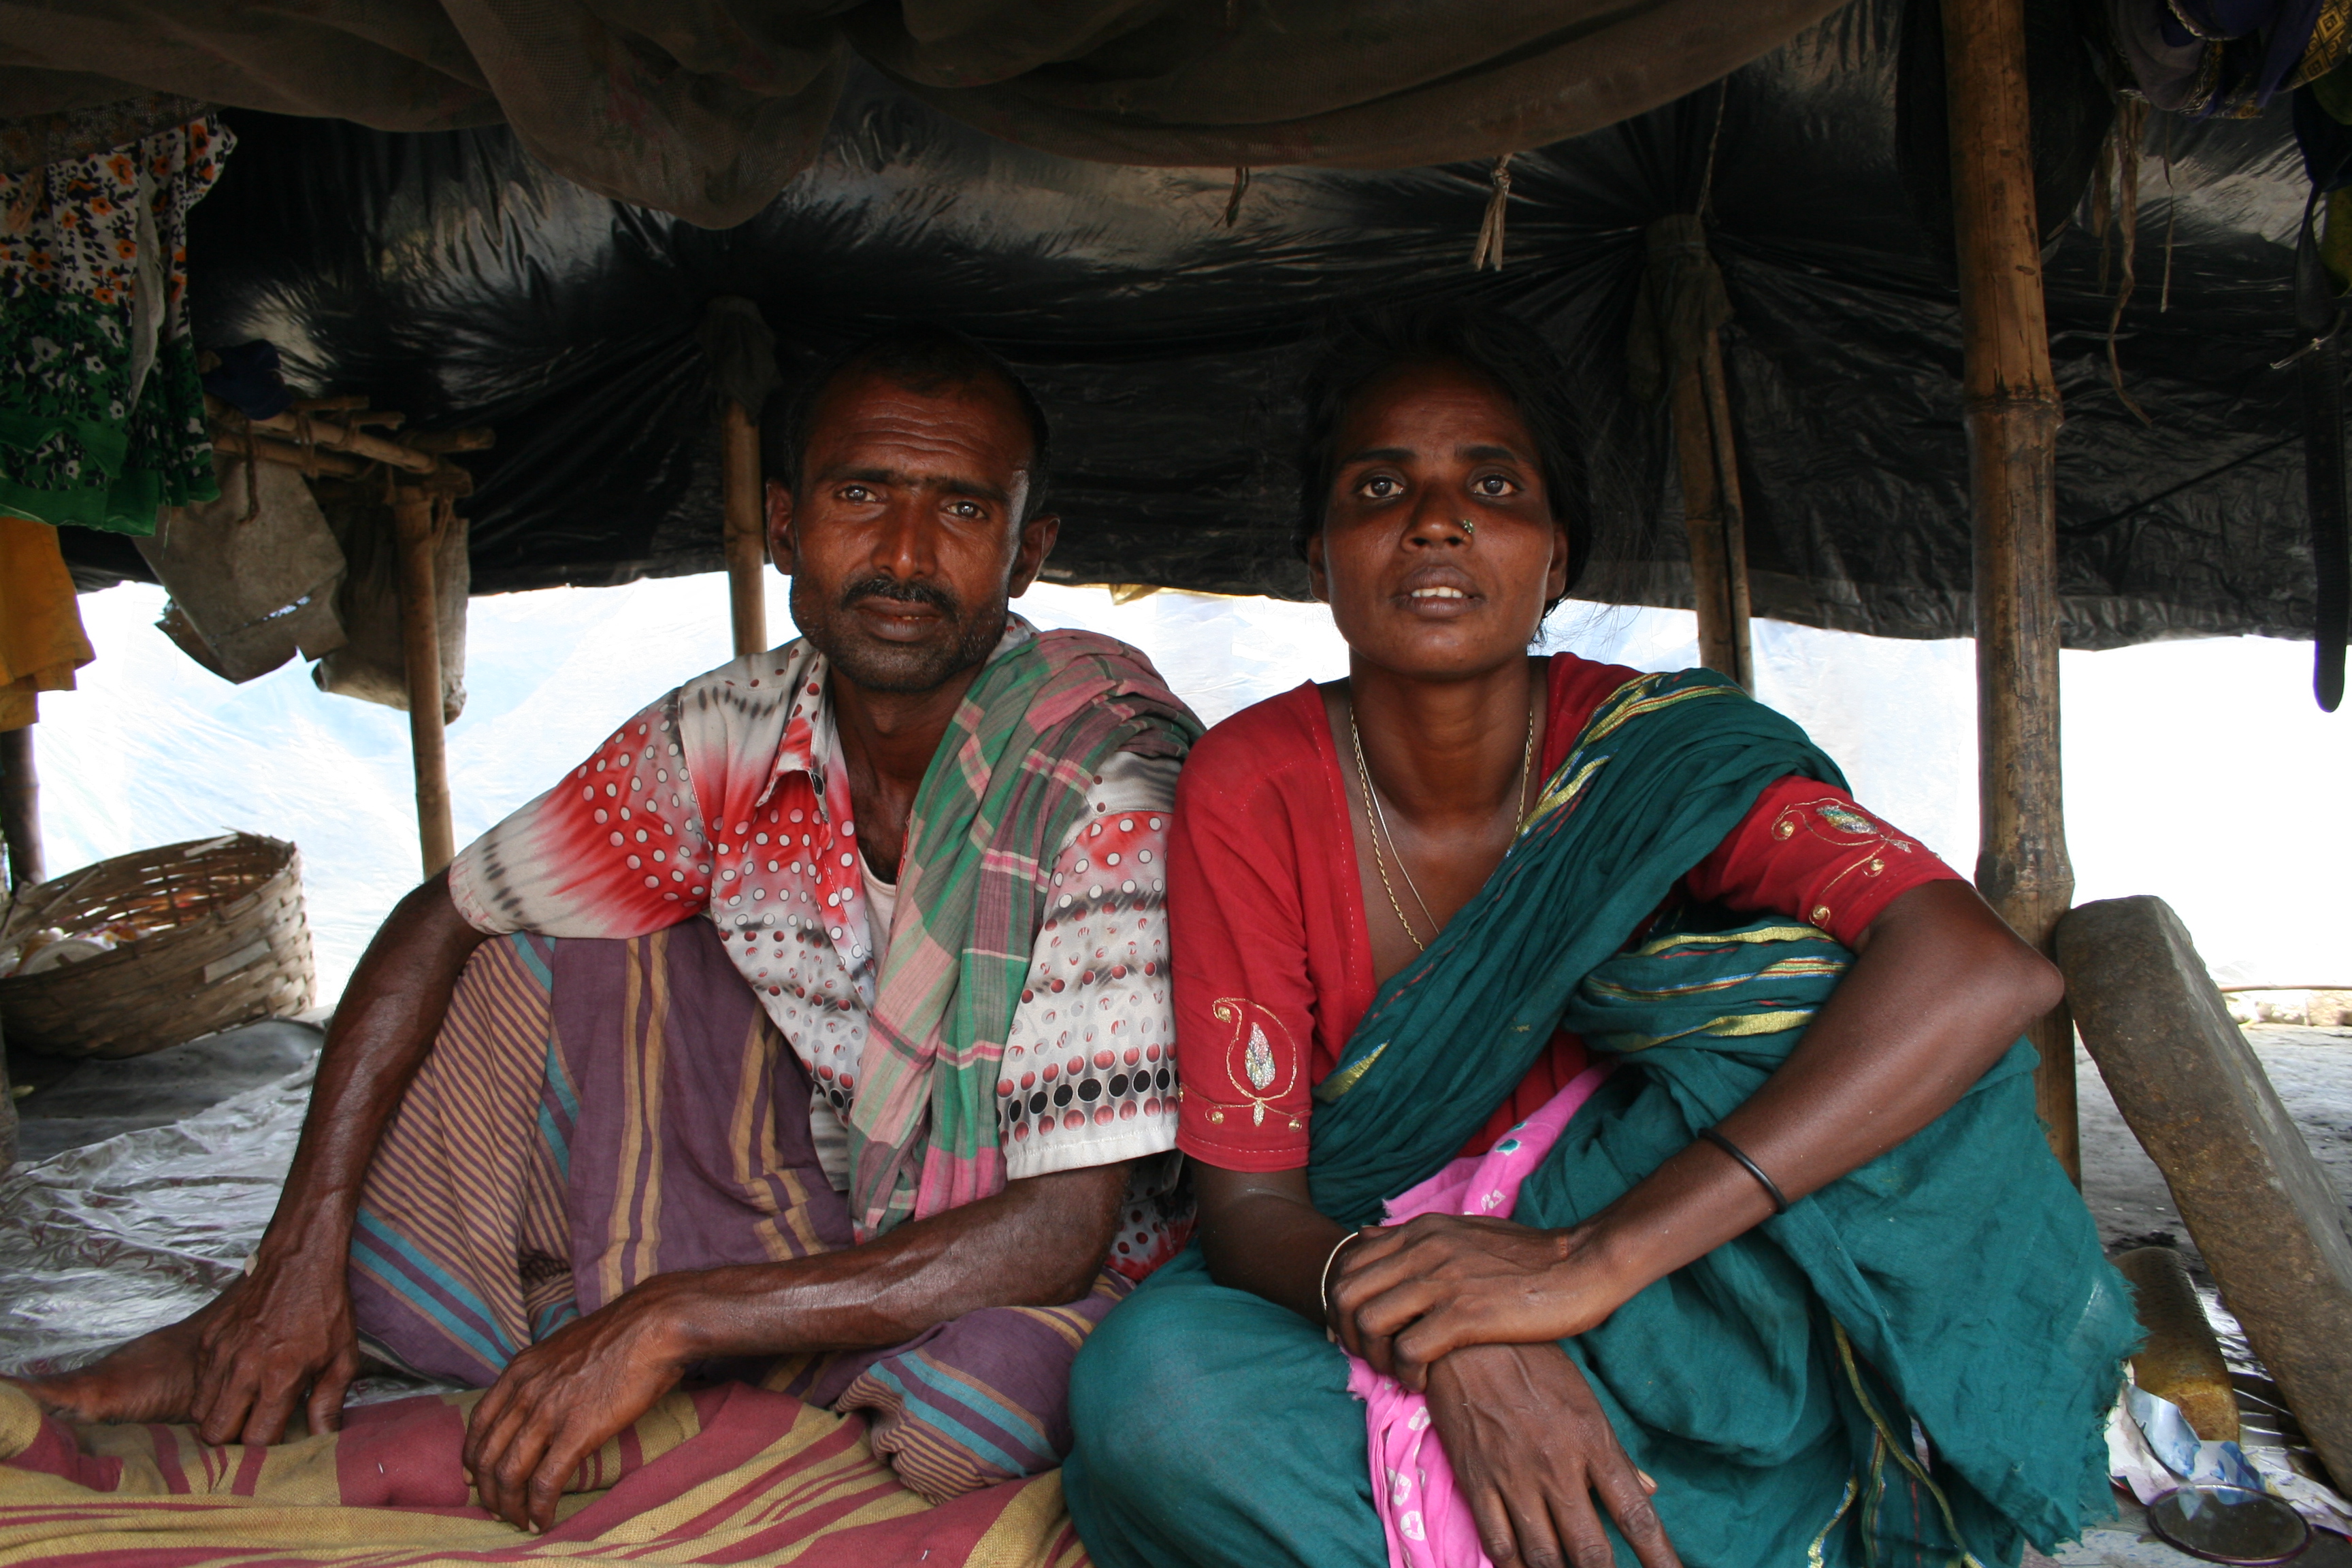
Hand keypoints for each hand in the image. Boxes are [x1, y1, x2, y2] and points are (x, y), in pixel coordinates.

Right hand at [191, 1253, 362, 1444]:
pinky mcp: (207, 1339)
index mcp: (280, 1376)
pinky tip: (235, 1380)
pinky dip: (211, 1390)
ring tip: (243, 1407)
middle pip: (215, 1433)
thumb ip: (329, 1403)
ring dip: (219, 1416)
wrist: (300, 1258)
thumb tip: (323, 1439)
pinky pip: (198, 1382)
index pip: (256, 1438)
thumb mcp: (341, 1358)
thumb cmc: (326, 1307)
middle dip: (232, 1439)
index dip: (265, 1448)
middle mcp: (244, 1368)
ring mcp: (220, 1353)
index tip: (275, 1440)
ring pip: (199, 1412)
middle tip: (252, 1428)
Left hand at [463, 1283, 691, 1531]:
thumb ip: (543, 1376)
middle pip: (487, 1455)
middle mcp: (524, 1393)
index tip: (477, 1477)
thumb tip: (544, 1400)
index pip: (478, 1424)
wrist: (654, 1325)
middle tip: (499, 1509)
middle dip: (489, 1491)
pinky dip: (539, 1508)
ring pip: (509, 1474)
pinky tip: (543, 1520)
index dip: (472, 1458)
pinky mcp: (577, 1433)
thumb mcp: (564, 1348)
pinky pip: (545, 1482)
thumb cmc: (621, 1334)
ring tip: (520, 1521)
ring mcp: (548, 1413)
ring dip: (510, 1506)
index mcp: (520, 1370)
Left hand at [1328, 1214, 1627, 1386]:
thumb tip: (1367, 1236)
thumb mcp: (1462, 1231)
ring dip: (1374, 1357)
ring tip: (1400, 1372)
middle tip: (1374, 1358)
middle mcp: (1422, 1250)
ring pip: (1367, 1322)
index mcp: (1420, 1230)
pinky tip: (1424, 1382)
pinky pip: (1406, 1351)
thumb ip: (1415, 1236)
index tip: (1359, 1333)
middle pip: (1346, 1294)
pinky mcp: (1464, 1315)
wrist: (1582, 1264)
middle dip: (1348, 1334)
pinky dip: (1406, 1373)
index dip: (1342, 1306)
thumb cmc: (1528, 1256)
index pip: (1348, 1265)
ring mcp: (1441, 1281)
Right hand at [1425, 1342, 1677, 1567]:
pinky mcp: (1477, 1481)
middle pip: (1591, 1551)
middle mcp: (1558, 1467)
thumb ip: (1615, 1452)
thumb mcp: (1584, 1399)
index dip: (1661, 1558)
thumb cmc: (1532, 1363)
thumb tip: (1648, 1490)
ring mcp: (1514, 1477)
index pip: (1636, 1515)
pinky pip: (1499, 1544)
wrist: (1466, 1339)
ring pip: (1545, 1556)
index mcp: (1593, 1442)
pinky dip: (1515, 1567)